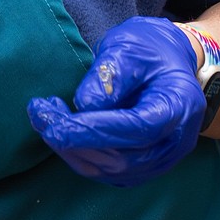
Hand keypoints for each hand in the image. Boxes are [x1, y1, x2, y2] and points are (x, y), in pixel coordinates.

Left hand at [27, 16, 205, 188]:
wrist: (170, 64)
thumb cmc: (151, 50)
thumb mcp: (130, 46)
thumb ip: (110, 72)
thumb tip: (84, 105)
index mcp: (178, 106)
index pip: (137, 129)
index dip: (95, 131)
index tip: (56, 125)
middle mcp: (175, 142)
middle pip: (122, 158)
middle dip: (75, 141)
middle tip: (40, 113)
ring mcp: (161, 159)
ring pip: (111, 170)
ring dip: (72, 150)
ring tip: (45, 117)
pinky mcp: (143, 166)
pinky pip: (109, 172)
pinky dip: (80, 155)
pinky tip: (62, 130)